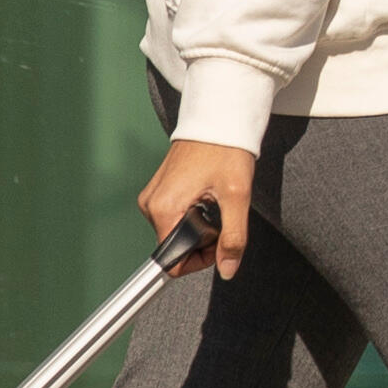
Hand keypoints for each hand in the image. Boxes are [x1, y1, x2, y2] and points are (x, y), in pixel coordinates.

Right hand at [140, 142, 258, 271]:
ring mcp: (153, 197)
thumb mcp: (236, 197)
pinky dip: (193, 216)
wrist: (217, 120)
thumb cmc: (224, 149)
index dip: (199, 260)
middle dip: (202, 242)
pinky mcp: (159, 191)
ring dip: (199, 228)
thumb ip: (233, 238)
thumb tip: (228, 268)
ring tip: (214, 202)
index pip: (172, 261)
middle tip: (222, 216)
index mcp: (164, 208)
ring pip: (176, 233)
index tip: (219, 243)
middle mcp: (151, 205)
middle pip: (175, 247)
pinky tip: (205, 197)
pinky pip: (174, 217)